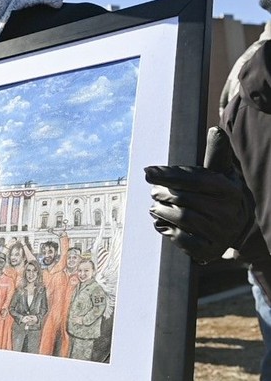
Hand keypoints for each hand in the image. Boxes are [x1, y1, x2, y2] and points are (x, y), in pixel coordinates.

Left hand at [144, 127, 253, 263]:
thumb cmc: (219, 194)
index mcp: (230, 190)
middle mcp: (229, 213)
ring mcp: (221, 234)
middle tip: (153, 191)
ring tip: (154, 205)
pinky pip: (183, 240)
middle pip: (185, 199)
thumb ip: (215, 153)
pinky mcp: (210, 251)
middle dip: (163, 193)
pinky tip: (161, 222)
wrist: (234, 227)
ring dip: (161, 210)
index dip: (169, 174)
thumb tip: (215, 129)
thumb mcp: (220, 173)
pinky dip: (167, 230)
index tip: (147, 172)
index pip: (196, 179)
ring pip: (182, 218)